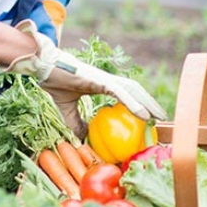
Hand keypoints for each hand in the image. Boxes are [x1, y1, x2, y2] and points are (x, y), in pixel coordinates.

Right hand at [6, 20, 167, 138]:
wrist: (44, 67)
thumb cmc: (54, 82)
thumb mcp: (66, 107)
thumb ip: (75, 122)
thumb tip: (82, 138)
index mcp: (102, 84)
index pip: (126, 93)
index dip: (138, 102)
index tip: (147, 116)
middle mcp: (107, 79)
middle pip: (135, 90)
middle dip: (150, 102)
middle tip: (161, 118)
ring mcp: (105, 78)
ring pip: (133, 91)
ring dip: (148, 103)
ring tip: (159, 116)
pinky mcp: (101, 80)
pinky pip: (121, 93)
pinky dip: (134, 104)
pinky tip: (144, 115)